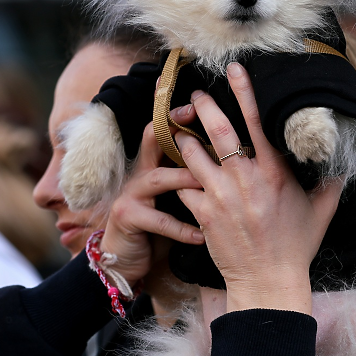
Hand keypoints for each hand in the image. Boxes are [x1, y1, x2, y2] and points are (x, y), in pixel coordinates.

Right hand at [100, 108, 204, 287]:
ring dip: (186, 179)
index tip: (195, 98)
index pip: (161, 127)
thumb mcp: (174, 194)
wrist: (126, 258)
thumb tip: (229, 154)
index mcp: (153, 162)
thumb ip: (191, 173)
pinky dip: (184, 229)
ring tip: (210, 182)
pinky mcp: (128, 217)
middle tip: (199, 116)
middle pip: (152, 138)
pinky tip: (203, 235)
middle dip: (173, 126)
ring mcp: (131, 193)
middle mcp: (140, 172)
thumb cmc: (159, 223)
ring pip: (159, 178)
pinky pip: (160, 221)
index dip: (174, 111)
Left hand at [175, 62, 342, 314]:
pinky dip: (180, 178)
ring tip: (180, 132)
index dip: (244, 91)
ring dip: (184, 140)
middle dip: (204, 106)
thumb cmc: (295, 247)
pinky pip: (184, 186)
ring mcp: (221, 196)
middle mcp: (246, 179)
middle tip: (196, 94)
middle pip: (218, 130)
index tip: (233, 69)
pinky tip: (178, 175)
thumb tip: (342, 162)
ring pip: (192, 154)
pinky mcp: (203, 214)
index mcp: (274, 172)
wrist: (268, 283)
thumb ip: (330, 183)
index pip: (257, 122)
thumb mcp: (320, 212)